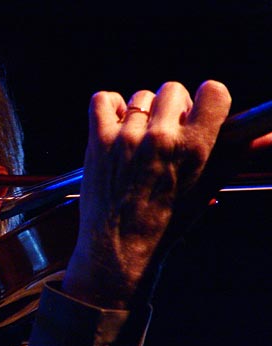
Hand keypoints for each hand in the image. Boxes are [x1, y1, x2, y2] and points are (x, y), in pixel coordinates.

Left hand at [63, 80, 231, 308]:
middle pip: (173, 90)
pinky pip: (103, 100)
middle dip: (173, 110)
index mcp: (194, 149)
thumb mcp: (205, 188)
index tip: (199, 114)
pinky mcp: (98, 141)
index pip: (214, 92)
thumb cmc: (165, 223)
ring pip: (140, 98)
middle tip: (167, 134)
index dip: (207, 101)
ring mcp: (126, 138)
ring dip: (142, 114)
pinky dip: (110, 108)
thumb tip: (269, 136)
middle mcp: (160, 138)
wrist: (119, 248)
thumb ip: (235, 155)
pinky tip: (117, 127)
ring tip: (139, 141)